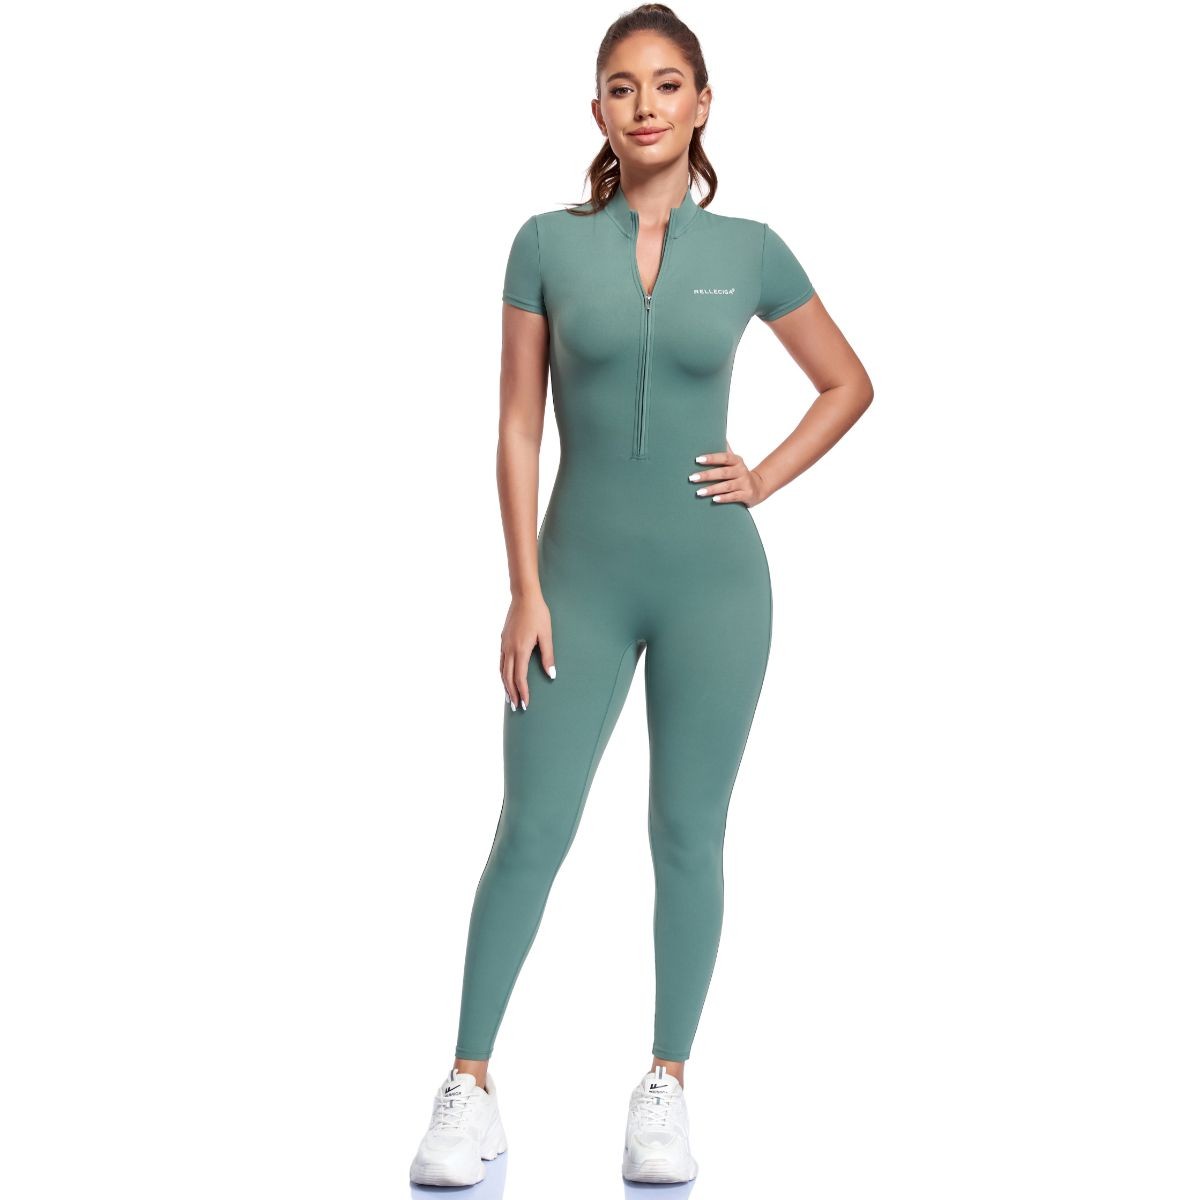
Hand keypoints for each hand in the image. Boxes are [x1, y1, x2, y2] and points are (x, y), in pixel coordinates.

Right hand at [500, 592, 555, 711]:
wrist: (524, 596)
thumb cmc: (538, 614)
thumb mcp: (547, 635)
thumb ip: (548, 656)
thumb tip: (551, 675)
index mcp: (520, 650)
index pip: (520, 678)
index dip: (523, 693)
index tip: (525, 704)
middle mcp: (509, 649)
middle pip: (508, 678)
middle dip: (512, 694)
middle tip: (516, 708)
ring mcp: (504, 644)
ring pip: (502, 670)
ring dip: (505, 685)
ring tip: (509, 697)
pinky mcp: (503, 640)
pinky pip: (501, 662)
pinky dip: (502, 673)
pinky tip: (506, 677)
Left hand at [688, 446, 767, 507]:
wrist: (758, 487)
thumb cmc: (739, 473)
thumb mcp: (734, 461)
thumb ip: (725, 451)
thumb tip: (715, 433)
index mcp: (737, 461)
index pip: (724, 457)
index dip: (711, 458)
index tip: (697, 459)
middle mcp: (741, 471)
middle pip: (723, 472)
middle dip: (707, 475)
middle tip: (692, 478)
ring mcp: (745, 483)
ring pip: (727, 486)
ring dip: (712, 489)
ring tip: (699, 492)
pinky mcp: (746, 495)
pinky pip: (734, 497)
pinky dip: (724, 498)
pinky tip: (714, 499)